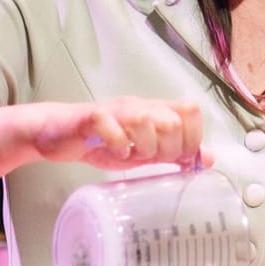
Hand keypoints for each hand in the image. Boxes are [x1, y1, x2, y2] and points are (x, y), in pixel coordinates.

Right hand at [29, 97, 205, 170]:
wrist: (58, 135)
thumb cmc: (102, 142)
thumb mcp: (144, 151)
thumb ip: (173, 152)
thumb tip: (206, 158)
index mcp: (154, 110)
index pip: (191, 110)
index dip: (192, 139)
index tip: (178, 159)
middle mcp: (138, 105)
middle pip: (174, 120)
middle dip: (169, 149)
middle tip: (152, 160)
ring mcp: (116, 110)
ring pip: (146, 120)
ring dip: (145, 147)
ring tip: (134, 156)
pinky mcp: (92, 118)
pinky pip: (113, 128)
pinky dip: (119, 146)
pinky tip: (115, 153)